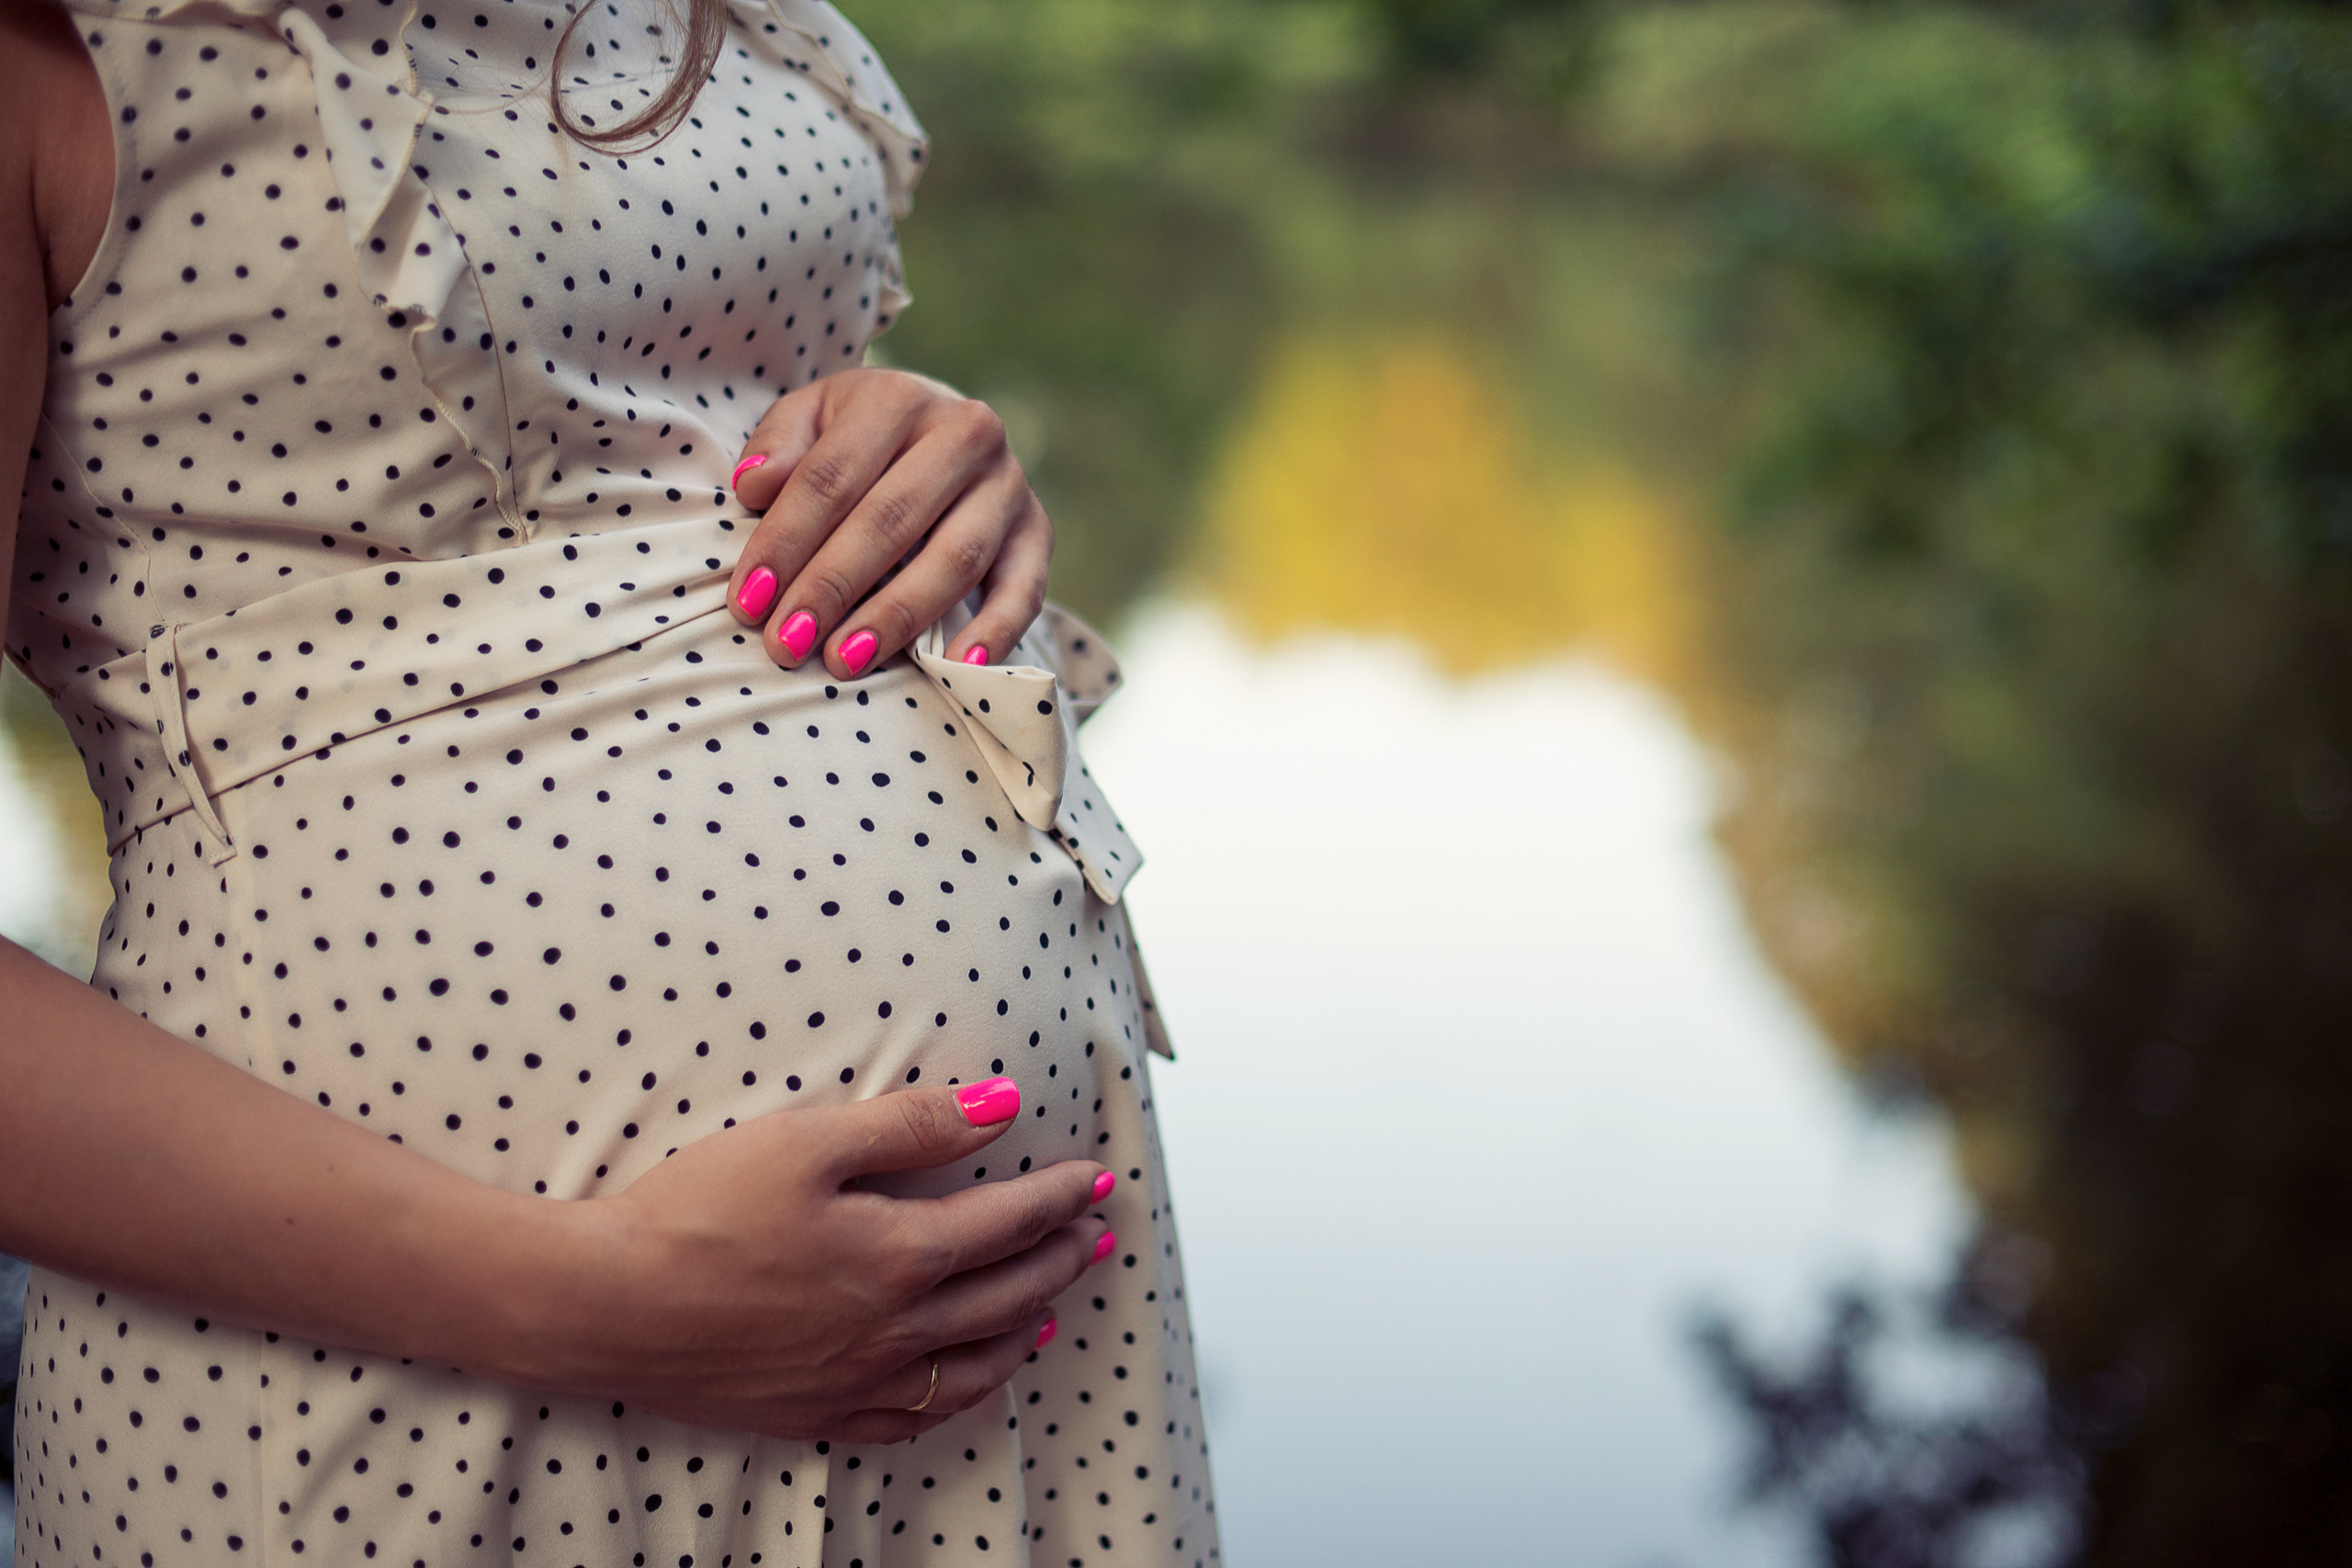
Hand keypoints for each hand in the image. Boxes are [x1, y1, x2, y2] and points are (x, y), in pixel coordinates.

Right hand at [549, 1079, 1113, 1442]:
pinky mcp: (815, 1413)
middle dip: (1060, 1260)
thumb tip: (1002, 1104)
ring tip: (1052, 1311)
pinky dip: (960, 1397)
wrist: (605, 1304)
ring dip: (1026, 1331)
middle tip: (1093, 1236)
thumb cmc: (697, 1211)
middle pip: (1008, 1294)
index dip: (1058, 1196)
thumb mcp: (808, 1141)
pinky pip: (914, 1420)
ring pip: (975, 1368)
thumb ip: (913, 1125)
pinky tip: (968, 1382)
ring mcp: (857, 1381)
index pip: (1010, 1222)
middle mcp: (894, 1329)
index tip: (1093, 1179)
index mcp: (899, 1256)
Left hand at [725, 369, 1053, 676]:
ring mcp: (1009, 484)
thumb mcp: (811, 420)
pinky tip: (958, 668)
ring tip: (844, 662)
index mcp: (898, 398)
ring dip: (897, 616)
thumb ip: (780, 446)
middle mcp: (965, 432)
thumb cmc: (860, 438)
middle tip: (787, 643)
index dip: (785, 542)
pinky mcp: (1038, 532)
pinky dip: (996, 632)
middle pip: (890, 519)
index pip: (831, 476)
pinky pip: (1025, 590)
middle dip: (832, 587)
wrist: (941, 432)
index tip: (748, 603)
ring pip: (954, 558)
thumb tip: (754, 485)